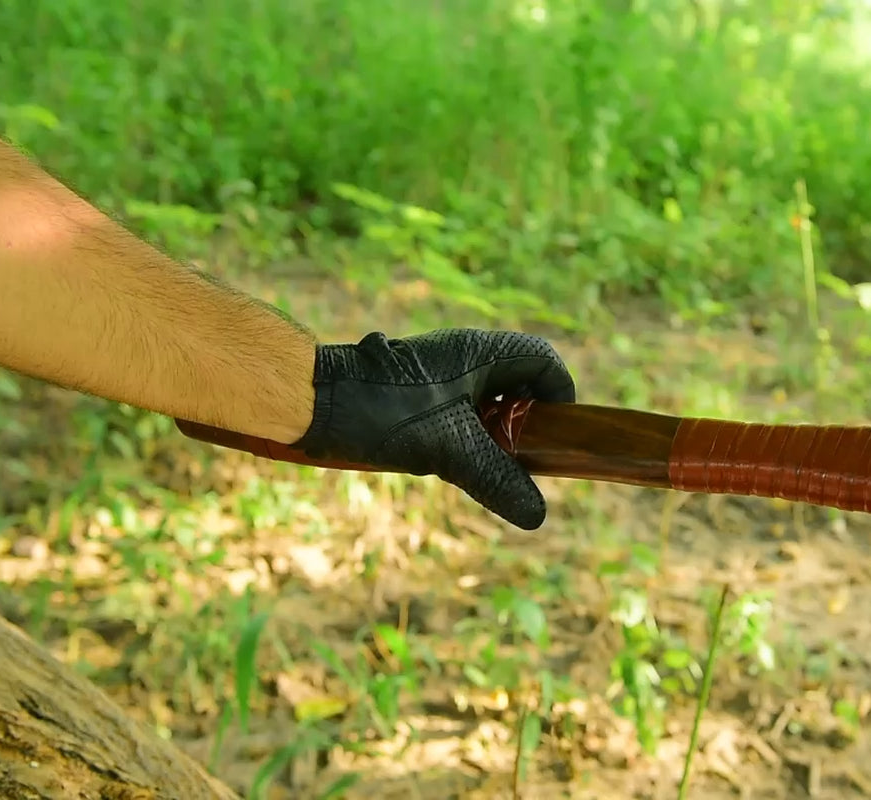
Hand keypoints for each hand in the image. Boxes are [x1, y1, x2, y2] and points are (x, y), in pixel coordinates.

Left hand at [290, 329, 575, 528]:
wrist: (312, 401)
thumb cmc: (380, 411)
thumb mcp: (449, 450)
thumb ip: (496, 479)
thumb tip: (538, 515)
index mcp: (481, 352)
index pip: (544, 362)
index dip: (559, 397)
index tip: (555, 438)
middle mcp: (464, 355)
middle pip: (519, 384)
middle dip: (525, 425)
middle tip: (519, 461)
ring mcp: (439, 373)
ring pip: (487, 403)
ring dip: (493, 437)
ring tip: (480, 466)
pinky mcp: (417, 392)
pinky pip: (460, 413)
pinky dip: (464, 439)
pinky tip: (445, 462)